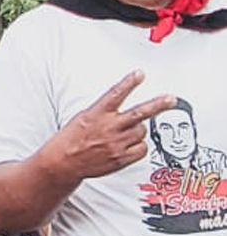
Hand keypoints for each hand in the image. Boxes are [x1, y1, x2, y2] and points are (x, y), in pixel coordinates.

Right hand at [50, 71, 174, 178]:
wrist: (64, 161)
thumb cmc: (72, 138)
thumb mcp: (84, 117)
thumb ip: (105, 113)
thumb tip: (124, 112)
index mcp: (96, 113)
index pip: (116, 94)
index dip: (129, 82)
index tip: (139, 74)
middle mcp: (109, 127)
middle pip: (139, 113)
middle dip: (158, 105)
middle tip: (170, 99)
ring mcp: (117, 143)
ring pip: (141, 131)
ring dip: (138, 129)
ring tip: (127, 131)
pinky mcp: (122, 158)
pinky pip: (142, 149)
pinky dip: (139, 146)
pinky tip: (129, 144)